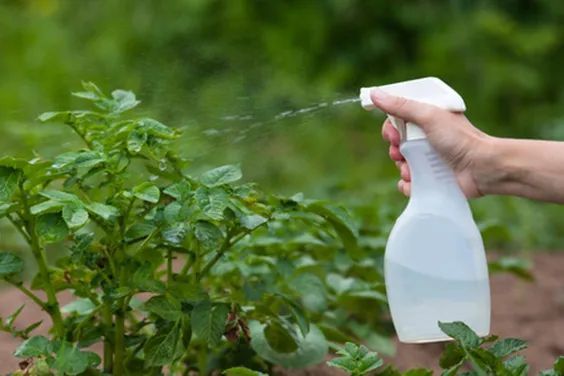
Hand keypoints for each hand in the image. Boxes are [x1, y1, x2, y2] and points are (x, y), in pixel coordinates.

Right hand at [371, 88, 492, 197]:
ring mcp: (427, 161)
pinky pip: (407, 184)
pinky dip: (408, 184)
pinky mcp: (429, 181)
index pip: (397, 122)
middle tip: (402, 152)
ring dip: (403, 168)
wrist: (482, 168)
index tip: (393, 134)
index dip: (390, 128)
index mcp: (426, 121)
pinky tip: (416, 182)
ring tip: (414, 169)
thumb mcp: (428, 116)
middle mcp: (426, 140)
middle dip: (395, 150)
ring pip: (400, 165)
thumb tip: (374, 93)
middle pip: (395, 144)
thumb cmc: (459, 138)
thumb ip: (401, 105)